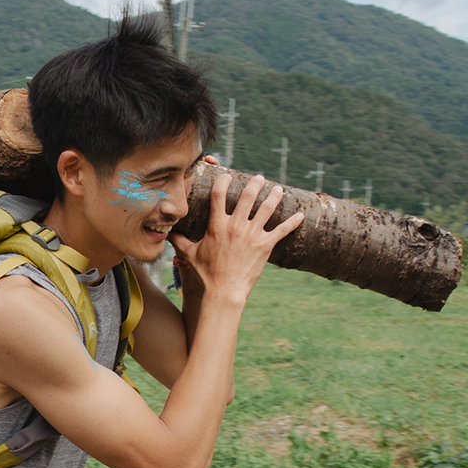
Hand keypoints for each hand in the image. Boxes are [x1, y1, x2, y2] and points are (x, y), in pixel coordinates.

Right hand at [168, 171, 302, 306]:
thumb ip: (179, 241)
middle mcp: (236, 226)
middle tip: (259, 178)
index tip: (227, 175)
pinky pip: (282, 230)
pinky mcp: (265, 246)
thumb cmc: (206, 273)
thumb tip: (166, 234)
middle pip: (247, 196)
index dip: (223, 181)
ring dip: (274, 196)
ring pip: (267, 208)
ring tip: (277, 189)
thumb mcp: (190, 255)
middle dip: (255, 183)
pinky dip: (293, 222)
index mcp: (218, 225)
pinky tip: (301, 215)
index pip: (219, 194)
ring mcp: (252, 235)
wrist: (224, 291)